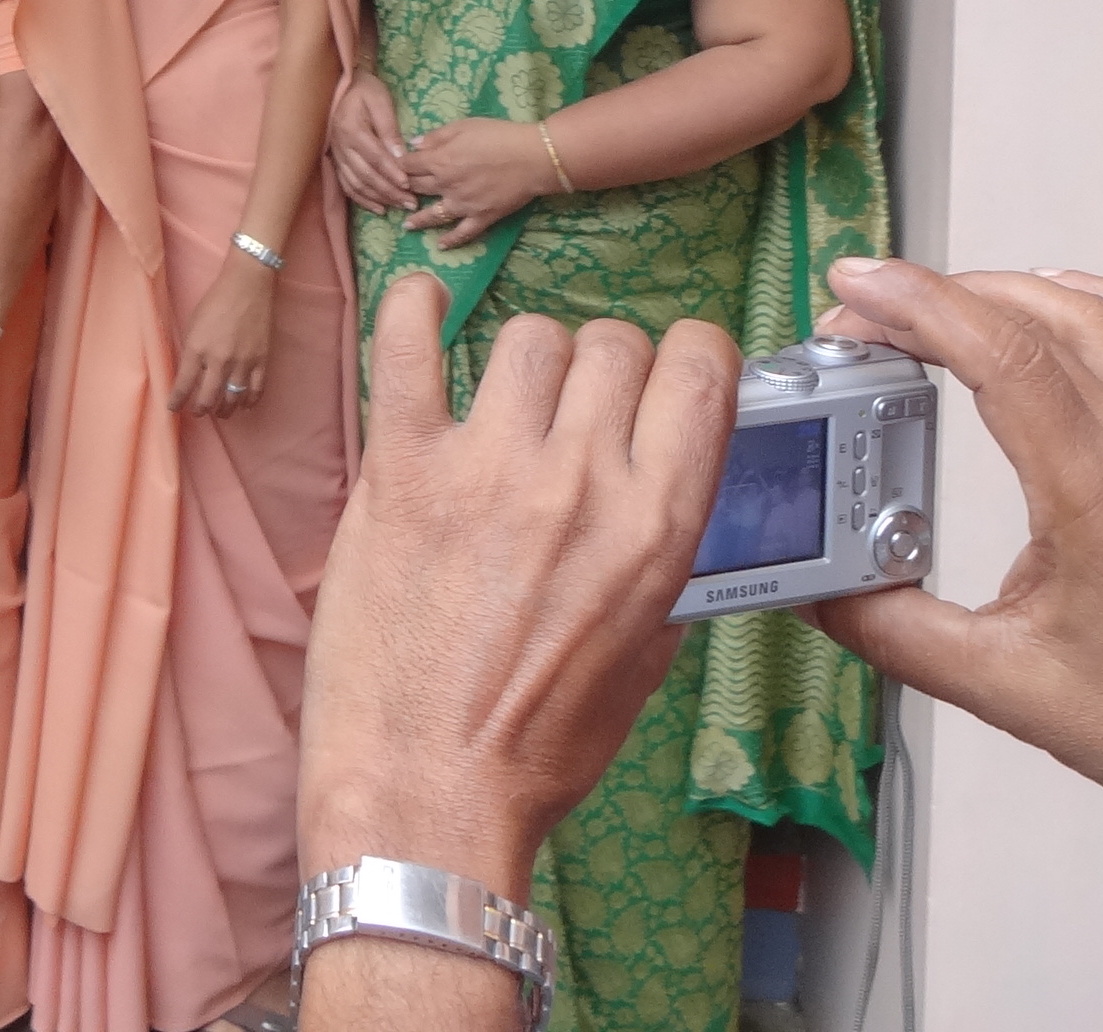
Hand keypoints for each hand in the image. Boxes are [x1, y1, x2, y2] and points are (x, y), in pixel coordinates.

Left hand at [170, 249, 277, 418]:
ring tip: (221, 412)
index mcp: (196, 348)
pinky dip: (249, 401)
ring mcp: (242, 361)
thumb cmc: (216, 300)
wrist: (247, 285)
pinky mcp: (261, 360)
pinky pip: (256, 390)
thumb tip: (189, 373)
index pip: (183, 385)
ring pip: (232, 399)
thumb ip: (190, 350)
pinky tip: (244, 405)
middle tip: (199, 412)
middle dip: (201, 410)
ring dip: (225, 410)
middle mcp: (219, 359)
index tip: (173, 408)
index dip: (176, 401)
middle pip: (208, 399)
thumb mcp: (193, 323)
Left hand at [299, 276, 734, 896]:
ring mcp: (486, 471)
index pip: (702, 373)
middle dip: (607, 364)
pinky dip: (414, 310)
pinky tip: (423, 306)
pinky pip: (406, 345)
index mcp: (654, 530)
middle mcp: (579, 485)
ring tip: (509, 400)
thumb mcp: (645, 659)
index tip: (670, 369)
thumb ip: (663, 565)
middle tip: (581, 404)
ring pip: (531, 336)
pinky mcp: (400, 471)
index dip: (690, 358)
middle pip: (615, 344)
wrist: (426, 795)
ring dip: (528, 359)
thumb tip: (669, 498)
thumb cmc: (532, 748)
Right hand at [327, 69, 414, 211]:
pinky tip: (379, 208)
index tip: (408, 185)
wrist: (345, 85)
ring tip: (399, 206)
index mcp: (351, 129)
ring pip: (357, 184)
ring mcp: (336, 155)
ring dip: (378, 198)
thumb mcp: (381, 102)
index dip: (391, 173)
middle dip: (389, 191)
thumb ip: (389, 129)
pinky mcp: (337, 161)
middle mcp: (341, 146)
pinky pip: (347, 185)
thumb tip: (400, 157)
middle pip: (366, 175)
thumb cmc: (366, 91)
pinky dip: (362, 199)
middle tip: (411, 203)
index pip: (374, 157)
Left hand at [399, 117, 550, 250]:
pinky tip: (441, 245)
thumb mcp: (464, 126)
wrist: (533, 157)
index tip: (390, 169)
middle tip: (394, 197)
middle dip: (403, 191)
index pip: (408, 165)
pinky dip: (451, 241)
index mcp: (439, 160)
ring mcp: (463, 205)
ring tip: (407, 226)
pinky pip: (463, 233)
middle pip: (417, 189)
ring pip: (433, 216)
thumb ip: (436, 136)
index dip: (397, 166)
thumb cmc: (499, 135)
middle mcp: (446, 185)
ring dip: (418, 221)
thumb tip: (413, 145)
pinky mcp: (481, 217)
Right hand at [803, 259, 1102, 867]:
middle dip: (936, 297)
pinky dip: (1094, 305)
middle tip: (861, 315)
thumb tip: (816, 589)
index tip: (855, 285)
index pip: (1005, 358)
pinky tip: (1051, 304)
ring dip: (1003, 291)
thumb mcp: (1003, 689)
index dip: (921, 304)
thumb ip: (894, 631)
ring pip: (1097, 318)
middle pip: (1039, 321)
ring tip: (930, 306)